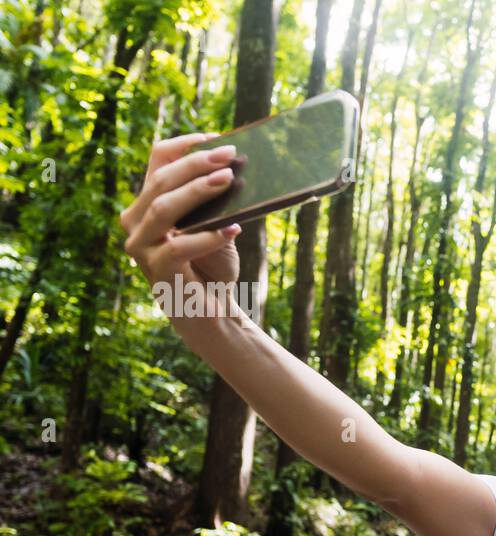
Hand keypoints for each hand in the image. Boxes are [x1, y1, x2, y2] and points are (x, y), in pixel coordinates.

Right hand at [120, 132, 241, 315]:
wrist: (211, 312)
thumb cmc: (213, 267)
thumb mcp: (216, 228)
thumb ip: (215, 203)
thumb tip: (234, 170)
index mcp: (147, 205)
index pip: (157, 161)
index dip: (184, 145)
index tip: (215, 137)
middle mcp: (136, 222)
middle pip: (161, 181)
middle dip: (196, 164)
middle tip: (229, 154)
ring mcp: (140, 247)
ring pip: (164, 208)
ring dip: (198, 191)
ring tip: (228, 180)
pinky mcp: (155, 270)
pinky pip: (179, 246)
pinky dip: (208, 237)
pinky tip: (233, 230)